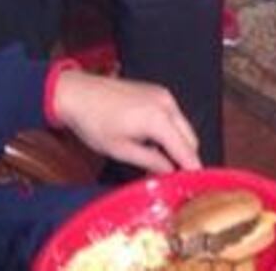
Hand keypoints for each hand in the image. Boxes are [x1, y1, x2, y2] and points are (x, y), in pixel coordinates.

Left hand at [51, 69, 199, 174]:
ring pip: (183, 126)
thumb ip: (150, 161)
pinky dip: (172, 131)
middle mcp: (168, 104)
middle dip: (187, 157)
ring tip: (165, 163)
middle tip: (178, 177)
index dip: (192, 167)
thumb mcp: (120, 149)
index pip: (185, 149)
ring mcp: (164, 95)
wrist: (78, 93)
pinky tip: (157, 144)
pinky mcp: (158, 92)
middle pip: (190, 137)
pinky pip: (174, 115)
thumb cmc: (94, 123)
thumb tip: (168, 172)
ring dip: (179, 144)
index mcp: (159, 119)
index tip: (197, 183)